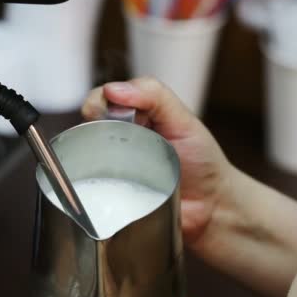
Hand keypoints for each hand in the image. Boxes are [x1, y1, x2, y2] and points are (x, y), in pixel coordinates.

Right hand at [81, 77, 231, 245]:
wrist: (212, 207)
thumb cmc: (202, 160)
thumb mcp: (183, 120)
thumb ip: (156, 96)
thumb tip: (113, 89)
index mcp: (134, 115)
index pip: (101, 100)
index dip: (97, 103)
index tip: (103, 113)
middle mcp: (119, 140)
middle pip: (88, 127)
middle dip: (92, 130)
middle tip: (115, 140)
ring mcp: (112, 169)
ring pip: (84, 158)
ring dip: (89, 160)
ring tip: (112, 165)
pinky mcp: (111, 197)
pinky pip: (91, 189)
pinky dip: (91, 187)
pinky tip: (102, 186)